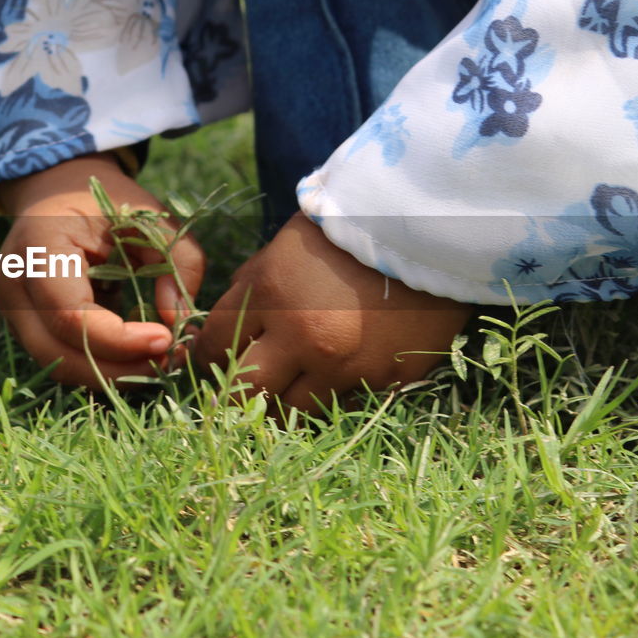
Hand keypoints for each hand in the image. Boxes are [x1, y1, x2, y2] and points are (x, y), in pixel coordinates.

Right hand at [0, 153, 205, 388]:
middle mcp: (14, 286)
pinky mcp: (27, 325)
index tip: (167, 339)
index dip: (120, 340)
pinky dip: (104, 362)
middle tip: (170, 360)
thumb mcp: (149, 215)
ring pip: (60, 364)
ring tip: (160, 357)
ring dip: (113, 372)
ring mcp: (14, 310)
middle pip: (58, 354)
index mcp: (38, 248)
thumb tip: (178, 322)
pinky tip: (139, 351)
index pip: (71, 316)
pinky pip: (64, 356)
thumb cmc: (105, 200)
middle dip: (118, 369)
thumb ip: (176, 260)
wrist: (58, 191)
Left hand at [194, 212, 471, 410]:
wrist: (433, 226)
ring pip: (294, 411)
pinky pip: (346, 402)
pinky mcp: (386, 379)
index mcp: (270, 295)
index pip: (214, 348)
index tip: (208, 361)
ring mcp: (346, 364)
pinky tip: (342, 368)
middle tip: (241, 386)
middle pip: (246, 393)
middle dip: (236, 393)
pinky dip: (336, 392)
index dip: (204, 358)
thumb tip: (224, 329)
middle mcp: (303, 337)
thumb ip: (251, 288)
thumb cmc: (350, 229)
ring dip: (286, 400)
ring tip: (291, 383)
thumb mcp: (284, 247)